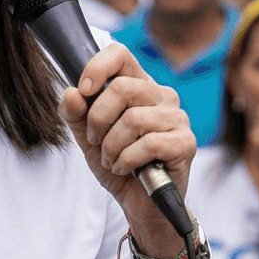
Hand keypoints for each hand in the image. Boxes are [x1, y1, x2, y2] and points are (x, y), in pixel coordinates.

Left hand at [59, 43, 195, 258]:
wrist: (139, 203)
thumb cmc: (118, 162)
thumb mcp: (88, 137)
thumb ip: (75, 114)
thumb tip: (71, 93)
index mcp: (137, 85)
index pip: (119, 54)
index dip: (97, 68)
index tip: (84, 91)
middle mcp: (160, 95)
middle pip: (121, 88)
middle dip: (98, 120)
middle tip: (97, 141)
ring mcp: (177, 117)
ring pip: (133, 119)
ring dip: (111, 146)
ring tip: (112, 159)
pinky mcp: (186, 142)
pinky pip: (148, 144)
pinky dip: (127, 160)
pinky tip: (126, 168)